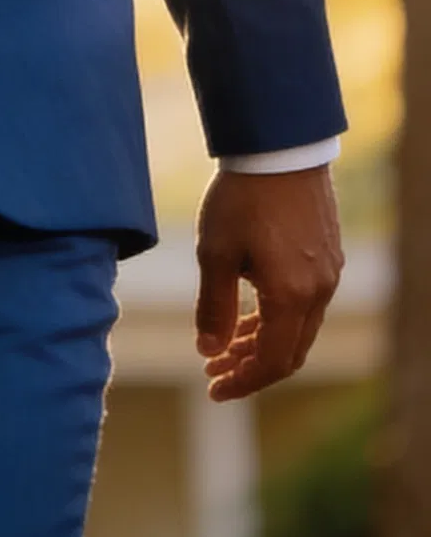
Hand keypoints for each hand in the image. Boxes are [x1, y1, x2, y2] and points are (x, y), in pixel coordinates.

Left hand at [194, 165, 342, 399]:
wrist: (279, 148)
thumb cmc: (241, 198)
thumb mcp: (215, 254)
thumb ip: (213, 308)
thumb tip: (208, 351)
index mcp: (292, 296)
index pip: (273, 362)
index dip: (243, 382)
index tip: (213, 388)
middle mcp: (319, 291)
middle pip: (290, 352)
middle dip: (251, 368)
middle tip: (213, 370)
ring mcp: (328, 273)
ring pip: (298, 328)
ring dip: (262, 342)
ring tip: (223, 346)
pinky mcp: (327, 255)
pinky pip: (305, 303)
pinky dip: (277, 318)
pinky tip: (247, 313)